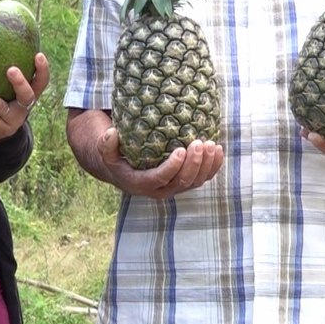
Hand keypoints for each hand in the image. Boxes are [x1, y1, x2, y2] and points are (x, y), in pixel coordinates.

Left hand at [0, 53, 50, 139]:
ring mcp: (14, 118)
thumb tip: (0, 33)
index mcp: (31, 93)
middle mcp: (26, 106)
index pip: (42, 81)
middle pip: (27, 94)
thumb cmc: (5, 98)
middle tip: (10, 69)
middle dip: (19, 82)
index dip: (42, 69)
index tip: (38, 54)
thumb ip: (10, 66)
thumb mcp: (10, 86)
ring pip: (1, 107)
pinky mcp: (1, 127)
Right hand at [96, 127, 223, 198]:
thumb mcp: (105, 151)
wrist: (125, 169)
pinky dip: (213, 166)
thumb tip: (112, 133)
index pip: (160, 179)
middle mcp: (160, 190)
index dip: (172, 167)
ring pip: (196, 181)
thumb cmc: (116, 156)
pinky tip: (218, 150)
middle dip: (194, 163)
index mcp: (142, 184)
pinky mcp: (185, 182)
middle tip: (199, 142)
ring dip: (207, 164)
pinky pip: (203, 178)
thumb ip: (106, 144)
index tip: (181, 149)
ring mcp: (175, 187)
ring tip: (211, 144)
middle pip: (183, 181)